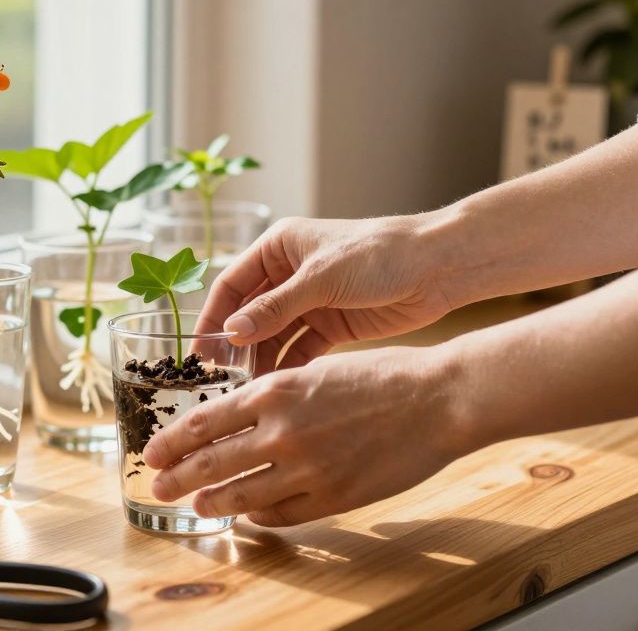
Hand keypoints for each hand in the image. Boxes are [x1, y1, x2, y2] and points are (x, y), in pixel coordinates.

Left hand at [143, 346, 470, 526]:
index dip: (170, 442)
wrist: (437, 399)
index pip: (202, 423)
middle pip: (210, 464)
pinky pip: (282, 514)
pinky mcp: (334, 497)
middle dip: (176, 479)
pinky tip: (251, 514)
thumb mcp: (312, 371)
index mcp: (272, 391)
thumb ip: (272, 395)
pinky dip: (260, 515)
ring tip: (197, 506)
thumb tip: (235, 417)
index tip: (152, 453)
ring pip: (240, 496)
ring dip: (212, 503)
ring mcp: (307, 468)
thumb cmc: (380, 376)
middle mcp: (281, 431)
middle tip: (157, 488)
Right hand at [200, 215, 456, 373]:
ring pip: (272, 335)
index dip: (213, 317)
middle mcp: (288, 273)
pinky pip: (299, 349)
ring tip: (248, 390)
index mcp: (278, 247)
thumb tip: (232, 333)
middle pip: (249, 313)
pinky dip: (288, 366)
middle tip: (219, 378)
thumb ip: (275, 308)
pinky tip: (278, 387)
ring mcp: (310, 301)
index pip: (232, 284)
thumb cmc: (379, 255)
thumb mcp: (321, 278)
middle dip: (235, 345)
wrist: (438, 268)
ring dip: (260, 359)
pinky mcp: (331, 324)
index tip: (199, 351)